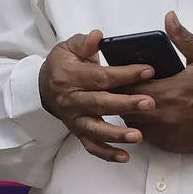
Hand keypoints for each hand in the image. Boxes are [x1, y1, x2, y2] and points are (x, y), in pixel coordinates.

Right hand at [38, 30, 156, 162]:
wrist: (43, 85)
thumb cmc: (64, 63)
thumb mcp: (69, 47)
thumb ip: (85, 42)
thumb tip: (97, 37)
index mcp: (71, 77)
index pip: (101, 76)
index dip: (125, 74)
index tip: (149, 71)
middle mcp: (71, 100)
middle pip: (100, 104)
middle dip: (126, 104)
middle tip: (149, 103)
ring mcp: (74, 119)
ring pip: (95, 129)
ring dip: (117, 134)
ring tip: (138, 136)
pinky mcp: (77, 131)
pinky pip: (91, 146)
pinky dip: (106, 154)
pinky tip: (124, 156)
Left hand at [120, 11, 192, 153]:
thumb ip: (182, 37)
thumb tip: (169, 18)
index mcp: (171, 91)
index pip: (130, 87)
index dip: (122, 80)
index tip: (120, 74)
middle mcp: (166, 115)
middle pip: (127, 107)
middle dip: (123, 96)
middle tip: (123, 85)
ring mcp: (168, 133)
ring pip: (134, 125)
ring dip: (131, 112)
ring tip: (134, 99)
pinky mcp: (172, 145)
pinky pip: (147, 138)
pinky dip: (144, 126)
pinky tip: (150, 114)